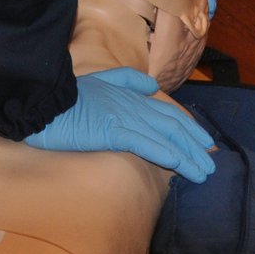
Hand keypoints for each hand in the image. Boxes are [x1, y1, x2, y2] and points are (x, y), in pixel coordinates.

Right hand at [24, 67, 214, 181]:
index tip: (204, 144)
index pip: (167, 113)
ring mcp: (124, 117)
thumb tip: (152, 86)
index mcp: (130, 96)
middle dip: (195, 146)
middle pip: (172, 126)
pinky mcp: (113, 129)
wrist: (42, 100)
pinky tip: (178, 165)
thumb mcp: (99, 82)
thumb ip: (127, 80)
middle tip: (211, 164)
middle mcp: (132, 105)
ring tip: (203, 173)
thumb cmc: (66, 98)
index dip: (188, 129)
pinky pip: (145, 143)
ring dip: (187, 156)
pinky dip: (164, 153)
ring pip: (164, 137)